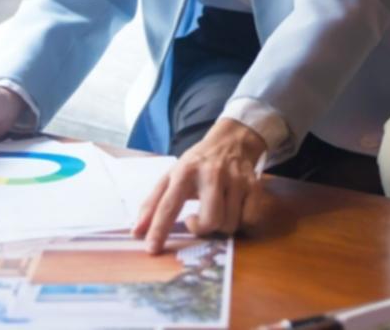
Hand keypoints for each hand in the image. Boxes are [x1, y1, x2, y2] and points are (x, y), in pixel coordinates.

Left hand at [131, 118, 266, 254]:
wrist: (232, 140)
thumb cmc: (197, 163)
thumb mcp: (172, 175)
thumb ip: (152, 203)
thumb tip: (136, 232)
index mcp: (185, 171)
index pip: (169, 205)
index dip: (159, 229)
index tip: (152, 249)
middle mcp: (211, 173)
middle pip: (210, 220)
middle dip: (202, 229)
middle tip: (196, 221)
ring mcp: (235, 179)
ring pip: (230, 223)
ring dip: (220, 226)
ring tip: (215, 212)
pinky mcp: (254, 185)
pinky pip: (250, 220)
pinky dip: (241, 223)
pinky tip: (233, 211)